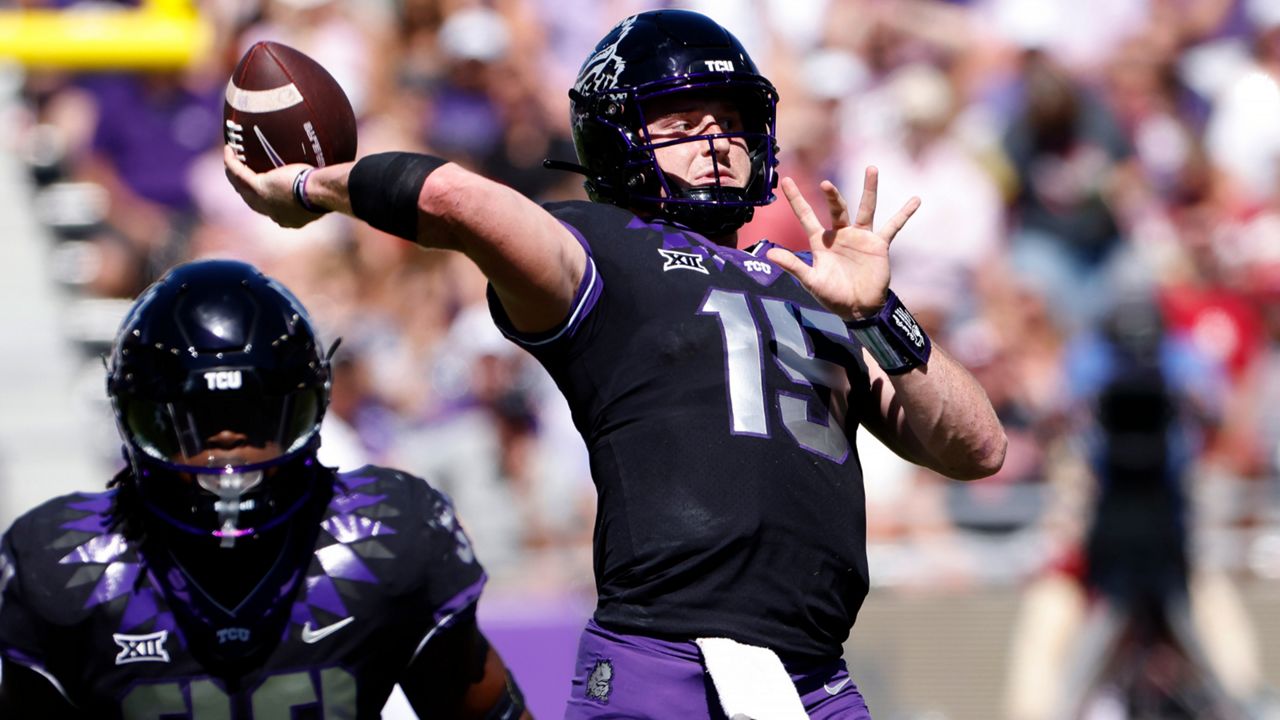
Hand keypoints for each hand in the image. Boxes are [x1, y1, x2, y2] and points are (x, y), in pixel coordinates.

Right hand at [223, 145, 324, 228]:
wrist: (319, 193)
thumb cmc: (327, 192)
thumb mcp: (322, 194)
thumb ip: (319, 191)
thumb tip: (328, 181)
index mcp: (288, 218)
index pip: (273, 211)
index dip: (266, 201)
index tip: (267, 190)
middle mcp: (272, 214)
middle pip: (252, 201)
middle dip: (244, 190)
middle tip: (241, 175)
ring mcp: (262, 201)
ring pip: (241, 187)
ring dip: (233, 174)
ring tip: (231, 162)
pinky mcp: (258, 186)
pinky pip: (239, 173)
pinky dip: (232, 162)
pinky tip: (229, 149)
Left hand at [766, 168, 919, 319]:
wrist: (858, 308)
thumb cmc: (832, 295)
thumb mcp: (810, 281)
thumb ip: (793, 265)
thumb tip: (768, 253)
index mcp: (821, 241)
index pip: (806, 215)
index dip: (796, 199)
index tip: (786, 181)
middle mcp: (841, 234)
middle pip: (837, 208)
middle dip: (832, 196)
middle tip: (825, 185)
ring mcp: (861, 237)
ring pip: (865, 208)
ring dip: (869, 190)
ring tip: (872, 169)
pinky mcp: (879, 245)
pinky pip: (893, 226)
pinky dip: (904, 214)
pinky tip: (915, 200)